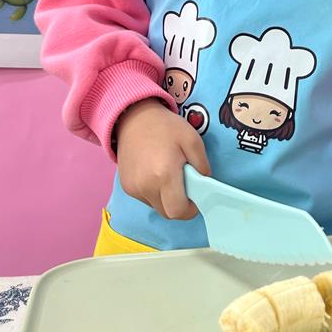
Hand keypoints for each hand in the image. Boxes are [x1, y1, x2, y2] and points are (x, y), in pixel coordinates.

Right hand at [115, 98, 210, 219]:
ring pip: (156, 207)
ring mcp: (133, 188)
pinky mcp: (126, 187)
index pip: (178, 211)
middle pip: (167, 213)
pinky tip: (156, 174)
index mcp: (164, 175)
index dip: (190, 209)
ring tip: (169, 176)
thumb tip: (205, 183)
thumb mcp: (192, 139)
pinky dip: (154, 193)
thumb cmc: (165, 127)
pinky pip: (145, 199)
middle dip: (179, 205)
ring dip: (166, 199)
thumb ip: (202, 165)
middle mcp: (146, 186)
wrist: (134, 117)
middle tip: (185, 186)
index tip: (195, 197)